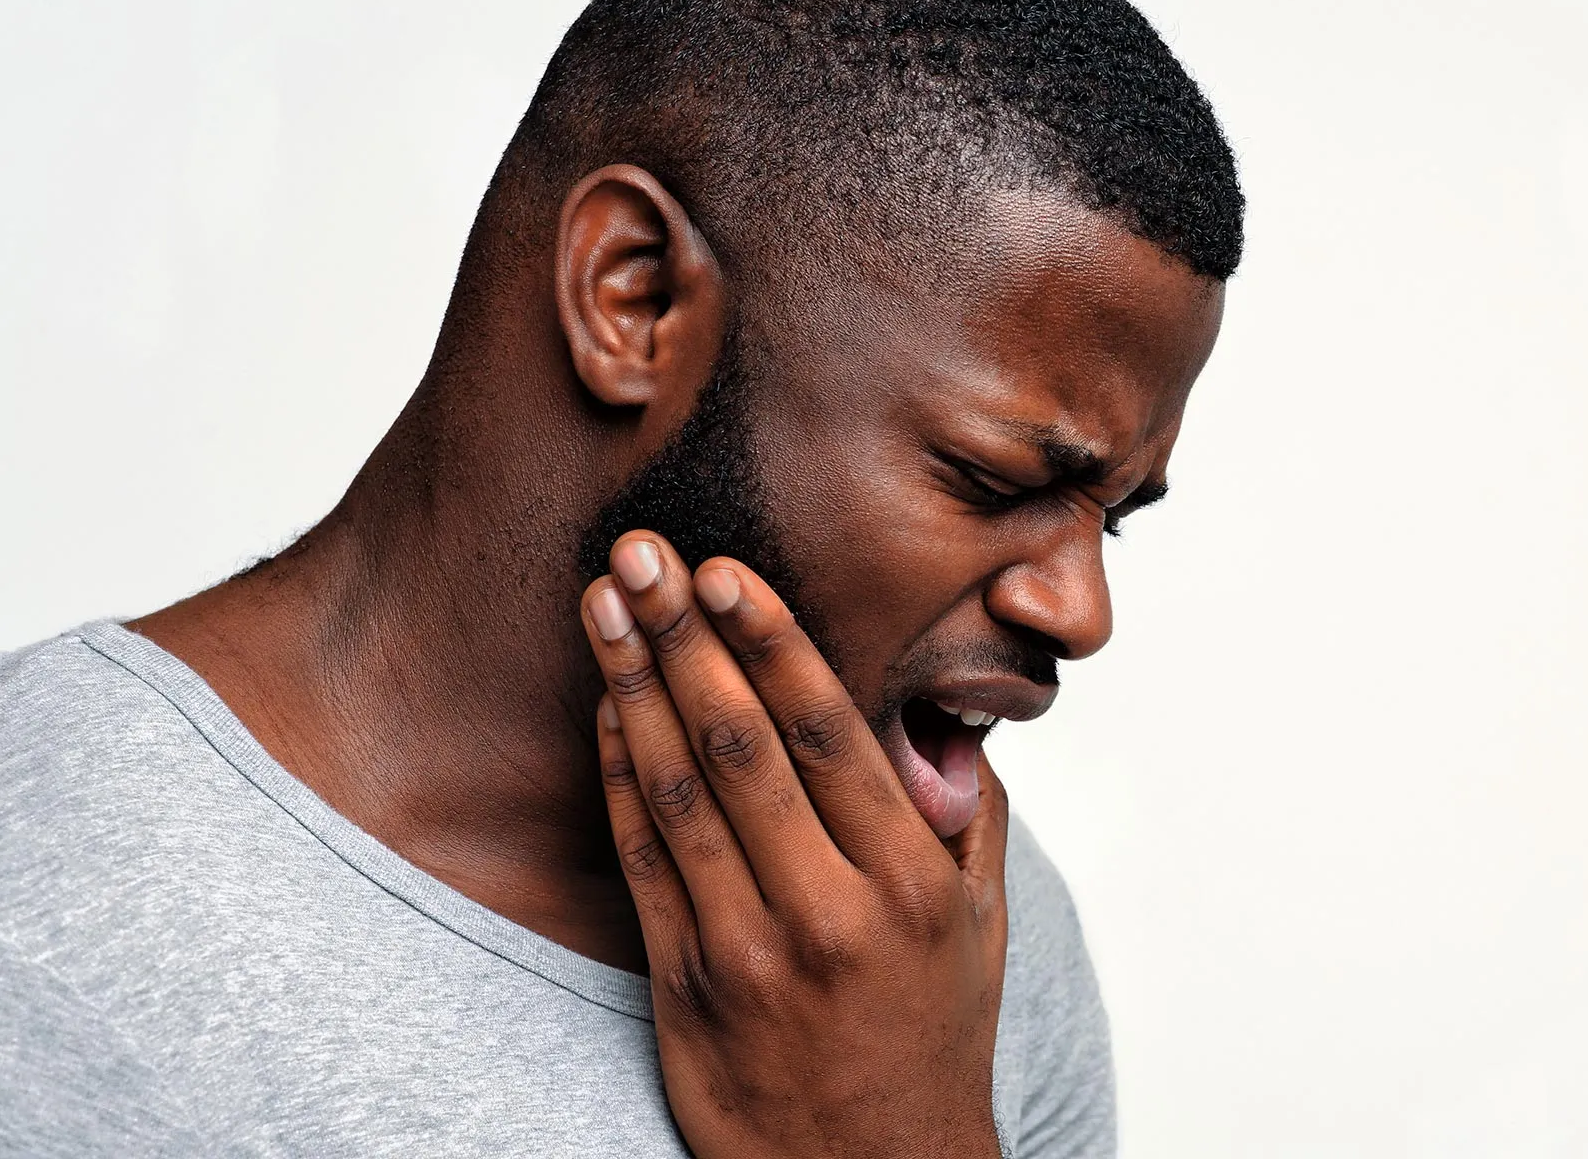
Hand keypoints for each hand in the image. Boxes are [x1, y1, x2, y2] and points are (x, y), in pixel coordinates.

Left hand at [579, 530, 1008, 1158]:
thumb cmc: (930, 1035)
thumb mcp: (981, 926)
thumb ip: (965, 815)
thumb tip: (938, 717)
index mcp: (909, 883)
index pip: (829, 735)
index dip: (769, 643)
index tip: (725, 572)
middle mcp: (827, 912)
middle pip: (740, 746)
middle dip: (685, 637)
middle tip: (641, 553)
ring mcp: (746, 953)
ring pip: (677, 792)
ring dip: (634, 687)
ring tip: (605, 606)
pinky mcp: (683, 988)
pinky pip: (640, 862)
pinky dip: (618, 777)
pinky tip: (606, 709)